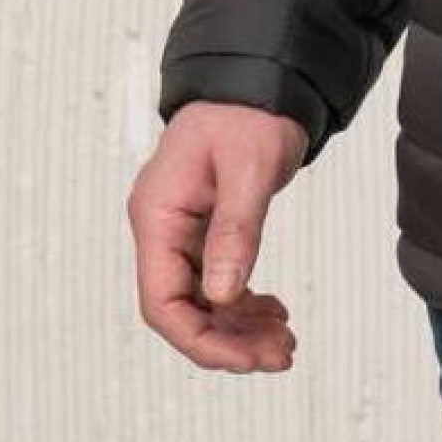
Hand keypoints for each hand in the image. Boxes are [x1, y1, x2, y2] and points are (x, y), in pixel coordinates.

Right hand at [128, 102, 308, 371]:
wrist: (259, 81)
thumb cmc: (248, 112)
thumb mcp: (248, 168)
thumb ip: (234, 230)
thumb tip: (222, 295)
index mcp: (158, 215)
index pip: (162, 302)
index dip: (201, 340)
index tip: (246, 360)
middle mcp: (162, 229)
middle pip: (183, 310)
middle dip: (229, 341)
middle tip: (279, 355)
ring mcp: (181, 232)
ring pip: (202, 303)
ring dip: (240, 328)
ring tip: (284, 342)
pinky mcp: (204, 231)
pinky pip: (215, 283)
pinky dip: (243, 304)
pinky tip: (273, 312)